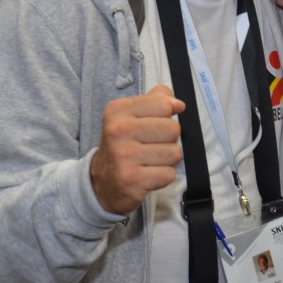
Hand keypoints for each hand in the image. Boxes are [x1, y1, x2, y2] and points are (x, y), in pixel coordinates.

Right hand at [90, 85, 184, 213]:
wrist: (103, 181)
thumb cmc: (125, 145)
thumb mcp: (133, 115)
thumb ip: (157, 101)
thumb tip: (178, 104)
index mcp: (118, 110)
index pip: (165, 105)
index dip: (165, 117)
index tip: (151, 126)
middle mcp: (118, 130)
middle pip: (173, 129)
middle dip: (168, 140)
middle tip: (150, 147)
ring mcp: (123, 156)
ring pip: (174, 152)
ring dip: (167, 160)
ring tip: (149, 161)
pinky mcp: (131, 179)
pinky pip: (169, 174)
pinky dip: (163, 177)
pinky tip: (147, 175)